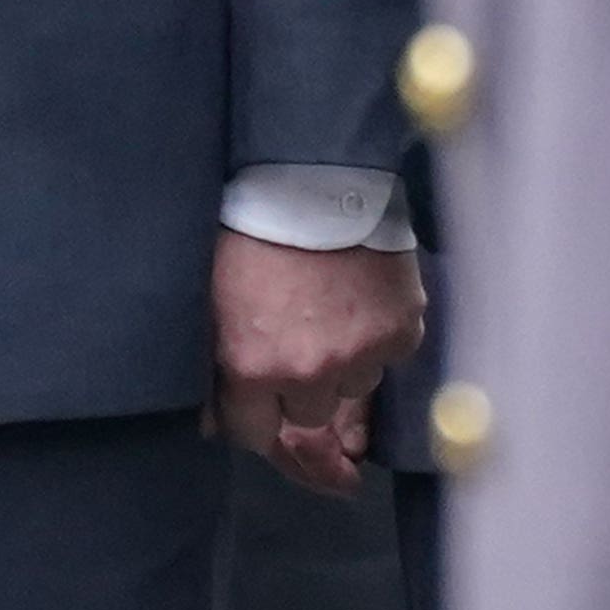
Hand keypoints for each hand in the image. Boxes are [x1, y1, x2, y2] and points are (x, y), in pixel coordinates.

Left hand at [212, 236, 427, 495]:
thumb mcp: (210, 301)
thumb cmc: (251, 233)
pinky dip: (381, 335)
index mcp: (252, 368)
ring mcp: (361, 353)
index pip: (254, 434)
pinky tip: (365, 298)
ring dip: (346, 362)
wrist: (316, 175)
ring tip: (335, 313)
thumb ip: (208, 367)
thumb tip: (206, 425)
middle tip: (300, 341)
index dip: (255, 413)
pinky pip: (391, 354)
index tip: (260, 393)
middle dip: (302, 388)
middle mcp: (310, 373)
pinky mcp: (403, 330)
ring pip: (355, 386)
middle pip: (309, 415)